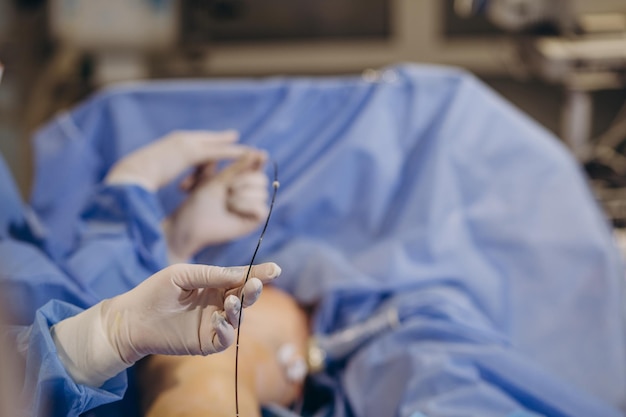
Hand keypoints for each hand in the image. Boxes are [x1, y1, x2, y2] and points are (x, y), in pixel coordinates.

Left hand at [51, 262, 280, 386]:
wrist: (132, 318)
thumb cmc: (156, 292)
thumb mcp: (183, 275)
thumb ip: (212, 274)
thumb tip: (240, 274)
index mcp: (214, 285)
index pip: (241, 279)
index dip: (258, 274)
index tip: (275, 269)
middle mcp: (218, 304)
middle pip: (245, 297)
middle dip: (253, 290)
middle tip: (256, 284)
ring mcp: (214, 324)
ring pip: (238, 317)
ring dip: (239, 308)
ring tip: (231, 300)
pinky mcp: (206, 343)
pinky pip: (225, 339)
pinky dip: (225, 330)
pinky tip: (218, 321)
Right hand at [104, 130, 248, 191]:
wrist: (129, 175)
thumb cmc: (132, 181)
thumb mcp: (145, 176)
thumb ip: (152, 174)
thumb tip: (149, 180)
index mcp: (167, 147)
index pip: (191, 144)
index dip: (204, 145)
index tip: (214, 146)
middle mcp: (177, 141)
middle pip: (206, 139)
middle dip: (222, 139)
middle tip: (236, 138)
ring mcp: (184, 143)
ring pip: (216, 144)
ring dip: (234, 148)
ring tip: (250, 151)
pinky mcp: (190, 152)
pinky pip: (218, 152)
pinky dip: (233, 154)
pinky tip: (245, 156)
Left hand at [163, 150, 270, 261]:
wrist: (191, 222)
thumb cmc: (200, 199)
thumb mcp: (220, 178)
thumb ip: (239, 166)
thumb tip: (258, 152)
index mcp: (240, 179)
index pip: (257, 167)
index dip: (260, 161)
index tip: (261, 154)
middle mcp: (249, 193)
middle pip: (262, 179)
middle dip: (244, 180)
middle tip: (227, 188)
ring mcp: (252, 207)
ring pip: (262, 193)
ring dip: (241, 195)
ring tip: (226, 202)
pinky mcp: (253, 220)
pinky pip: (262, 208)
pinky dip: (245, 206)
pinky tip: (231, 210)